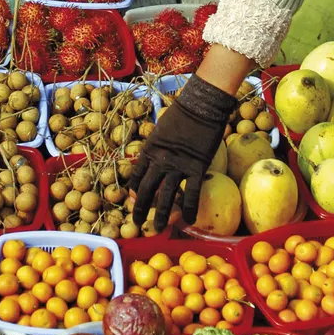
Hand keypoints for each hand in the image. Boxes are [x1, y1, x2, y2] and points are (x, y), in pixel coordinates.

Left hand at [130, 74, 236, 230]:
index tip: (132, 202)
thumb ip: (155, 147)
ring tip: (158, 228)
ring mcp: (178, 166)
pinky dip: (189, 208)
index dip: (133, 192)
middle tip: (138, 223)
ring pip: (166, 196)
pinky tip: (189, 220)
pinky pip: (192, 193)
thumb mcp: (159, 129)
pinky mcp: (196, 168)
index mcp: (149, 150)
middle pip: (147, 190)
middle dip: (140, 209)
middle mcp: (160, 161)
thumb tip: (153, 159)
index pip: (136, 176)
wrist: (201, 106)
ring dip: (162, 215)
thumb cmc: (181, 114)